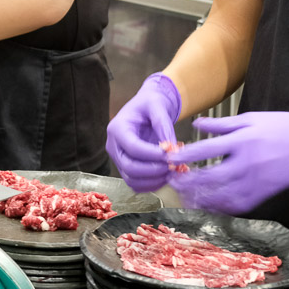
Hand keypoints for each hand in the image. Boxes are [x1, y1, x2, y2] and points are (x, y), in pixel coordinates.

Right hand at [106, 73, 181, 191]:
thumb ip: (163, 125)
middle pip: (129, 167)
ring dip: (154, 180)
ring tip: (173, 171)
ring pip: (132, 179)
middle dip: (154, 170)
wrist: (148, 108)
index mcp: (117, 128)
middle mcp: (114, 146)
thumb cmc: (151, 103)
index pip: (132, 147)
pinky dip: (152, 184)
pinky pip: (136, 184)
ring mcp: (118, 159)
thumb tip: (171, 148)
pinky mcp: (126, 168)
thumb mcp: (158, 105)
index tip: (171, 155)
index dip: (152, 155)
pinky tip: (167, 176)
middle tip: (174, 166)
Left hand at [168, 110, 288, 214]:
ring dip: (200, 198)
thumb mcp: (252, 118)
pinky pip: (238, 205)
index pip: (206, 150)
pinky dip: (221, 207)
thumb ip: (223, 124)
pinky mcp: (264, 193)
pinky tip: (208, 205)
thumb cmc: (284, 126)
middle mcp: (248, 163)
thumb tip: (197, 124)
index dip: (184, 156)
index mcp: (243, 140)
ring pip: (222, 195)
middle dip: (188, 181)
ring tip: (185, 197)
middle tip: (172, 181)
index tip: (168, 158)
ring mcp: (257, 181)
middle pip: (210, 176)